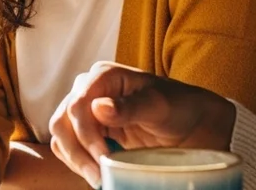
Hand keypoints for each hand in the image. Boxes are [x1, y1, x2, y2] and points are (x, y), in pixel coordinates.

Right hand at [48, 62, 236, 187]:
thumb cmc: (180, 107)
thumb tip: (98, 107)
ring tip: (98, 178)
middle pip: (62, 121)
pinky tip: (96, 172)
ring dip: (75, 159)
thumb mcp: (159, 105)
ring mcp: (88, 112)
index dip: (85, 133)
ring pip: (61, 136)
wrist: (193, 124)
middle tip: (98, 175)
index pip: (77, 105)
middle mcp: (89, 90)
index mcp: (103, 75)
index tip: (104, 156)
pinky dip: (77, 162)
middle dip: (77, 150)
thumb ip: (129, 106)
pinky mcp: (91, 132)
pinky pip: (70, 147)